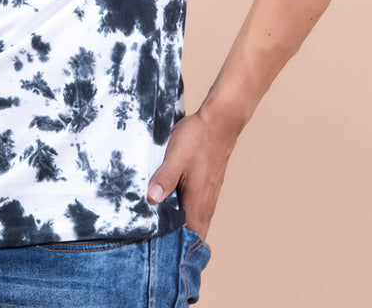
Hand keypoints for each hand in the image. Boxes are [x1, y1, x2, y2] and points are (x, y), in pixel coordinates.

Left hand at [147, 111, 236, 239]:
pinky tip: (172, 207)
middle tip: (154, 243)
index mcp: (198, 202)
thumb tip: (152, 200)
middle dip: (177, 241)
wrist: (219, 122)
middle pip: (193, 233)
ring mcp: (209, 195)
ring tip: (160, 229)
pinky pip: (197, 208)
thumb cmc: (198, 139)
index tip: (157, 249)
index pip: (189, 237)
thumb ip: (164, 178)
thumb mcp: (175, 157)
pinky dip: (185, 214)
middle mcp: (206, 203)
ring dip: (182, 227)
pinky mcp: (208, 186)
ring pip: (196, 221)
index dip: (175, 247)